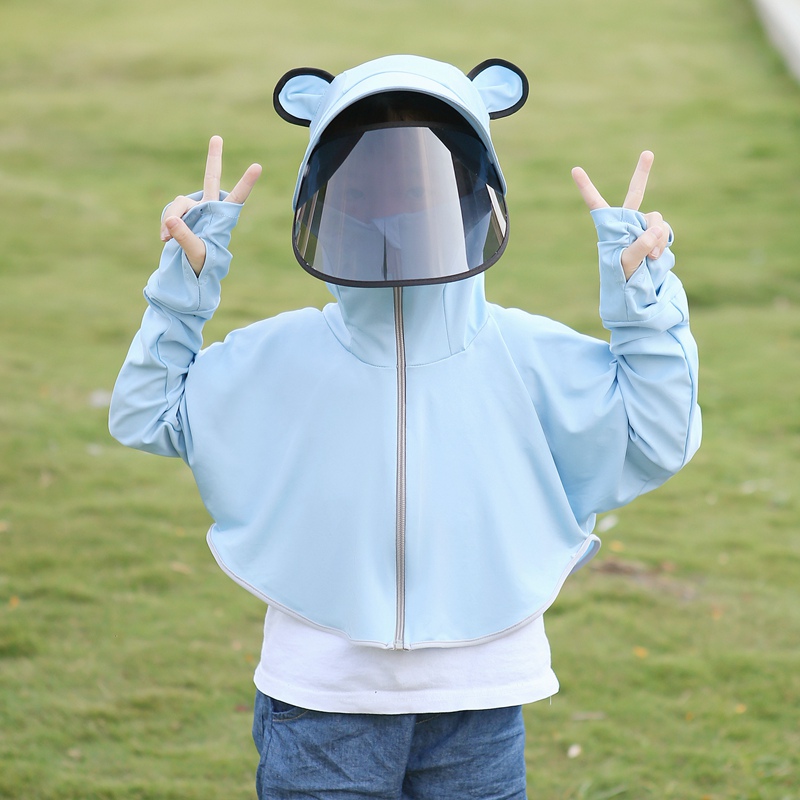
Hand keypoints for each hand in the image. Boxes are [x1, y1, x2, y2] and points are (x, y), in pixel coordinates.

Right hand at [160, 136, 261, 275]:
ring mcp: (195, 209)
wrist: (189, 270)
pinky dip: (166, 223)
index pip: (237, 198)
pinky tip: (165, 239)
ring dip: (172, 219)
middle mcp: (210, 209)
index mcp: (223, 219)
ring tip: (166, 239)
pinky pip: (170, 211)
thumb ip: (184, 236)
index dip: (246, 183)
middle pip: (211, 179)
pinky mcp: (181, 213)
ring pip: (180, 202)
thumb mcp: (195, 253)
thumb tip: (171, 218)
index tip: (258, 166)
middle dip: (213, 159)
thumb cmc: (201, 264)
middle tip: (217, 137)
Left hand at [571, 151, 669, 279]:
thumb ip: (640, 246)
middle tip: (647, 153)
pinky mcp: (656, 232)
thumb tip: (656, 229)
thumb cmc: (622, 273)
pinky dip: (662, 242)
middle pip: (635, 192)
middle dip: (642, 173)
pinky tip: (655, 257)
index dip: (586, 187)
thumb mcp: (627, 262)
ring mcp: (642, 225)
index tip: (574, 169)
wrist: (636, 284)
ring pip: (655, 218)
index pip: (596, 203)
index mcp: (609, 225)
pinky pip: (663, 230)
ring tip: (650, 257)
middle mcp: (626, 220)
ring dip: (655, 237)